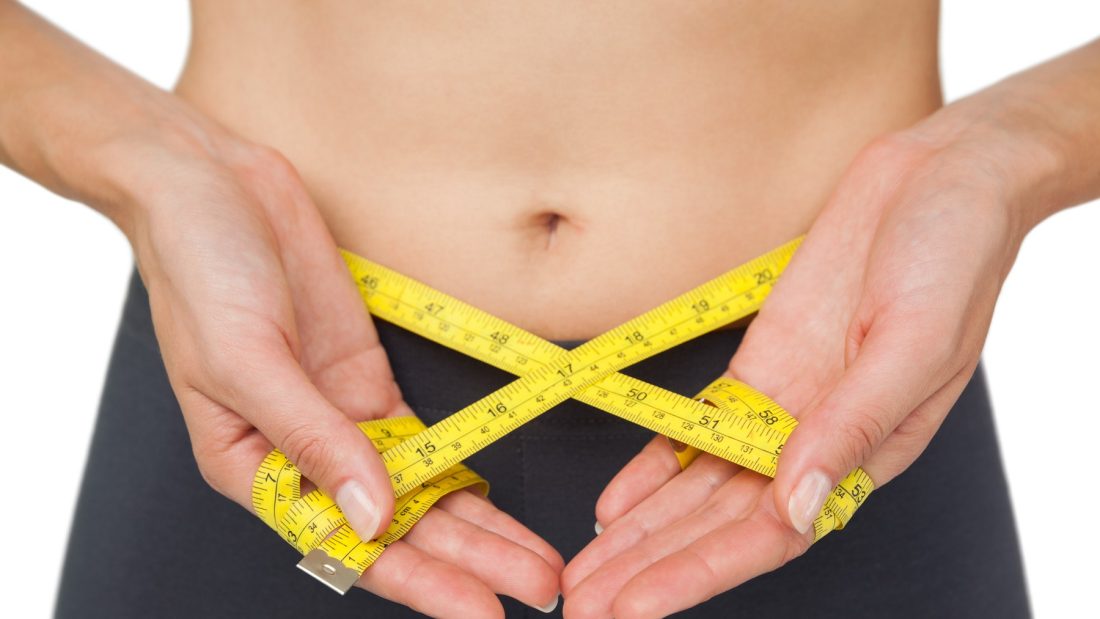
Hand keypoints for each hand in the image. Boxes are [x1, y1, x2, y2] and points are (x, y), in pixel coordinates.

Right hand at [117, 115, 560, 616]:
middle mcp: (304, 454)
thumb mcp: (247, 359)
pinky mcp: (367, 377)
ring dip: (476, 528)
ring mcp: (342, 416)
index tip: (478, 609)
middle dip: (470, 562)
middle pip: (399, 526)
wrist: (212, 183)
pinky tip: (494, 504)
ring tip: (536, 563)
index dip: (418, 581)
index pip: (347, 544)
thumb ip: (312, 439)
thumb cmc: (200, 270)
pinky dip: (458, 470)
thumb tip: (372, 515)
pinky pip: (423, 439)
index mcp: (255, 467)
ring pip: (418, 489)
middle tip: (538, 590)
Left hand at [560, 122, 1038, 617]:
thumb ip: (852, 426)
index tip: (634, 607)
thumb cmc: (952, 258)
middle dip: (651, 567)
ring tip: (587, 572)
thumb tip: (800, 505)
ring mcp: (780, 406)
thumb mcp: (915, 343)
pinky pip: (695, 428)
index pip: (769, 535)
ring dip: (642, 532)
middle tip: (585, 605)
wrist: (938, 179)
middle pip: (719, 524)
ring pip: (699, 487)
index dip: (697, 574)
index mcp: (863, 453)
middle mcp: (813, 442)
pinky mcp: (757, 366)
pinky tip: (615, 505)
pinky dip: (652, 468)